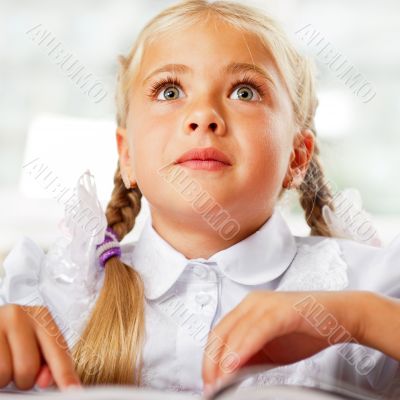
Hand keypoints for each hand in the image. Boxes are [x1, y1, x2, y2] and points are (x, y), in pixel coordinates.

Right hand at [0, 304, 80, 389]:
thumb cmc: (14, 336)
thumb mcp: (35, 342)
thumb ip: (48, 362)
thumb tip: (46, 380)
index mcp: (41, 315)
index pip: (58, 350)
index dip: (65, 374)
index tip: (72, 390)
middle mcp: (19, 316)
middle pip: (29, 367)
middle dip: (25, 379)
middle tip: (18, 367)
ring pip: (5, 374)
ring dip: (5, 379)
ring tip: (4, 361)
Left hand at [202, 290, 363, 388]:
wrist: (340, 316)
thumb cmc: (307, 329)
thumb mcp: (271, 350)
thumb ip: (249, 358)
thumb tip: (228, 374)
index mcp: (247, 310)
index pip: (218, 334)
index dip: (209, 359)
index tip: (208, 381)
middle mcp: (252, 303)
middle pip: (221, 332)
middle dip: (211, 362)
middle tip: (211, 386)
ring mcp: (266, 304)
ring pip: (235, 331)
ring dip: (224, 359)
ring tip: (219, 381)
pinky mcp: (281, 310)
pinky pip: (256, 329)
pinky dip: (243, 348)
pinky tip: (234, 365)